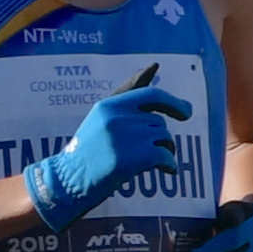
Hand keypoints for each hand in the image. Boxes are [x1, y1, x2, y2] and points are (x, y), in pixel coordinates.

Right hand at [20, 75, 194, 225]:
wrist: (66, 183)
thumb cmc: (86, 154)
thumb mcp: (100, 122)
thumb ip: (125, 103)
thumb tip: (153, 68)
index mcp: (109, 106)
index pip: (151, 95)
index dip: (173, 102)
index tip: (186, 112)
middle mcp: (117, 117)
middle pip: (159, 123)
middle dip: (160, 138)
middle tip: (156, 152)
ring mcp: (124, 137)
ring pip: (164, 139)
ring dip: (166, 151)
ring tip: (154, 163)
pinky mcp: (131, 158)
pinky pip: (165, 157)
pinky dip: (170, 165)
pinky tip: (168, 171)